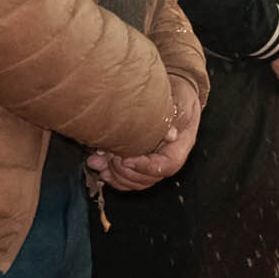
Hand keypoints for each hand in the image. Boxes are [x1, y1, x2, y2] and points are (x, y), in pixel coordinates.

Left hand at [91, 74, 202, 191]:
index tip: (125, 159)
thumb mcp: (181, 102)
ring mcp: (153, 164)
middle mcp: (167, 160)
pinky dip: (113, 177)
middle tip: (108, 156)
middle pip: (148, 178)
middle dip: (124, 171)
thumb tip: (171, 135)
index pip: (166, 167)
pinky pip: (127, 180)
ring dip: (114, 175)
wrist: (177, 95)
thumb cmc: (180, 98)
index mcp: (179, 148)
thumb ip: (174, 117)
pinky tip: (100, 168)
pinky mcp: (140, 163)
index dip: (144, 167)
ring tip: (97, 161)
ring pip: (135, 182)